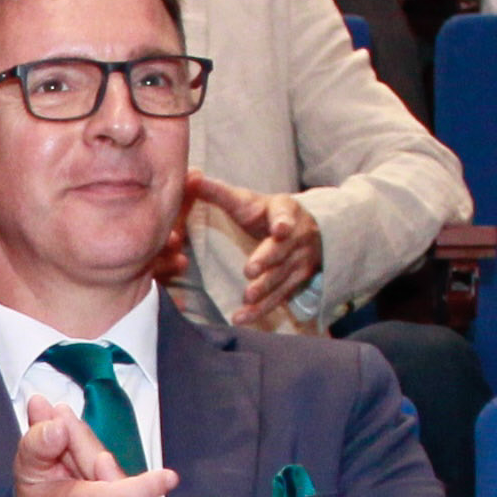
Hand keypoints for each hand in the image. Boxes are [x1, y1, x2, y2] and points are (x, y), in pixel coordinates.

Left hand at [186, 171, 321, 325]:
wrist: (306, 230)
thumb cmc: (266, 214)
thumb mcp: (247, 200)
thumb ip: (219, 193)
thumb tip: (190, 177)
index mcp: (285, 211)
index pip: (285, 216)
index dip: (283, 223)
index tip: (280, 230)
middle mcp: (296, 237)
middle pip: (282, 250)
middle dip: (268, 260)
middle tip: (250, 270)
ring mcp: (298, 262)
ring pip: (281, 277)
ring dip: (264, 289)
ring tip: (247, 297)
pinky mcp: (294, 283)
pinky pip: (278, 298)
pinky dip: (260, 310)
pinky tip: (242, 318)